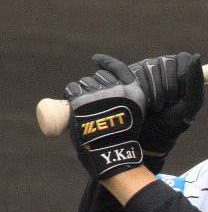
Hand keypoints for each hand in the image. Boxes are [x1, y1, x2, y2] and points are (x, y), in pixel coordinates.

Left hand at [64, 54, 145, 179]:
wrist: (112, 152)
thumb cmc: (123, 140)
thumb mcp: (133, 116)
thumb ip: (126, 105)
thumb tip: (113, 103)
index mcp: (133, 92)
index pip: (118, 69)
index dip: (106, 62)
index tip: (96, 59)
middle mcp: (117, 89)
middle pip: (99, 77)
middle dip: (94, 85)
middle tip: (92, 102)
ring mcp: (99, 93)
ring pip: (84, 83)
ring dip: (81, 91)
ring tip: (83, 107)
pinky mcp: (82, 99)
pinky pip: (72, 89)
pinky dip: (70, 94)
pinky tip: (71, 98)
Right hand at [129, 53, 203, 157]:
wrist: (152, 135)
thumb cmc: (175, 120)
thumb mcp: (191, 103)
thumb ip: (196, 81)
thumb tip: (196, 55)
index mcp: (182, 69)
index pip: (182, 59)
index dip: (181, 77)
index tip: (181, 95)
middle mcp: (164, 64)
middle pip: (166, 62)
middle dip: (168, 87)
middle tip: (168, 103)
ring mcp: (147, 67)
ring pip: (150, 68)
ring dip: (155, 91)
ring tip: (157, 106)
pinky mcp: (131, 74)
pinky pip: (136, 74)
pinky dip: (143, 92)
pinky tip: (145, 102)